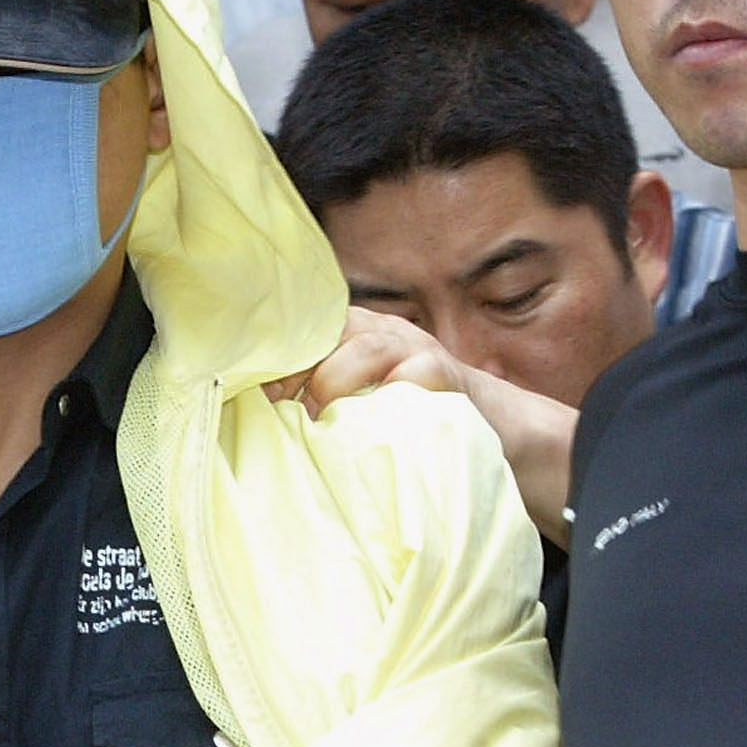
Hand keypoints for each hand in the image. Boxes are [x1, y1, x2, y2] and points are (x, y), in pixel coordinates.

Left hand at [267, 306, 468, 415]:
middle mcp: (382, 330)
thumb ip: (318, 398)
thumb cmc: (403, 415)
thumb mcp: (359, 398)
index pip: (310, 326)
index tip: (264, 391)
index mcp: (354, 333)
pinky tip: (373, 420)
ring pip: (370, 347)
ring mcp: (416, 347)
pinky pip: (419, 372)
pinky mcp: (445, 372)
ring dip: (336, 381)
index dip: (284, 355)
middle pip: (334, 330)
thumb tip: (261, 417)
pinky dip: (393, 391)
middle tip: (283, 409)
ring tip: (320, 419)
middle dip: (303, 368)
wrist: (485, 420)